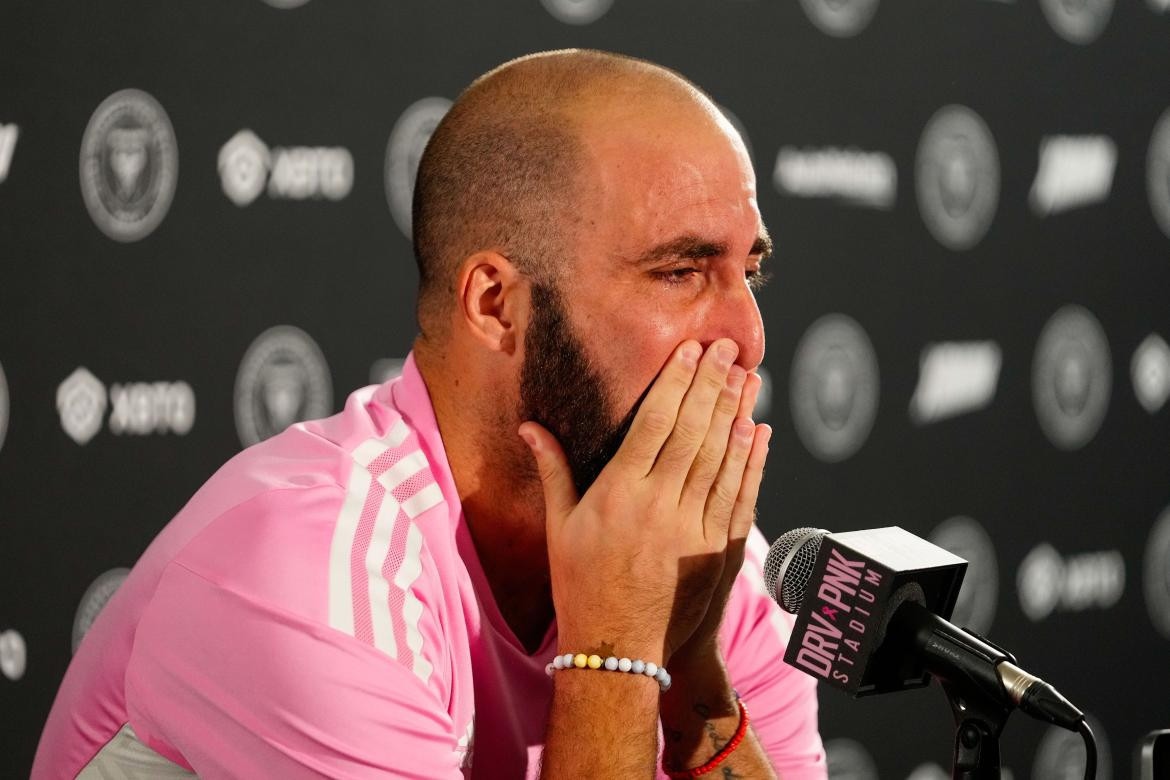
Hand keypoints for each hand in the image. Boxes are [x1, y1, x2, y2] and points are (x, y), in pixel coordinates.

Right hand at [519, 339, 768, 664]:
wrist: (617, 646)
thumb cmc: (581, 584)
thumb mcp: (560, 526)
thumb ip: (553, 471)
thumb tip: (530, 427)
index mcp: (619, 493)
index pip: (654, 423)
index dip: (676, 382)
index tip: (690, 350)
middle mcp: (659, 505)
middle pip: (693, 431)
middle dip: (711, 384)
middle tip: (726, 347)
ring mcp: (692, 527)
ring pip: (721, 457)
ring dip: (736, 412)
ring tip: (747, 375)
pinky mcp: (716, 549)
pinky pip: (738, 494)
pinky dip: (750, 460)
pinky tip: (757, 430)